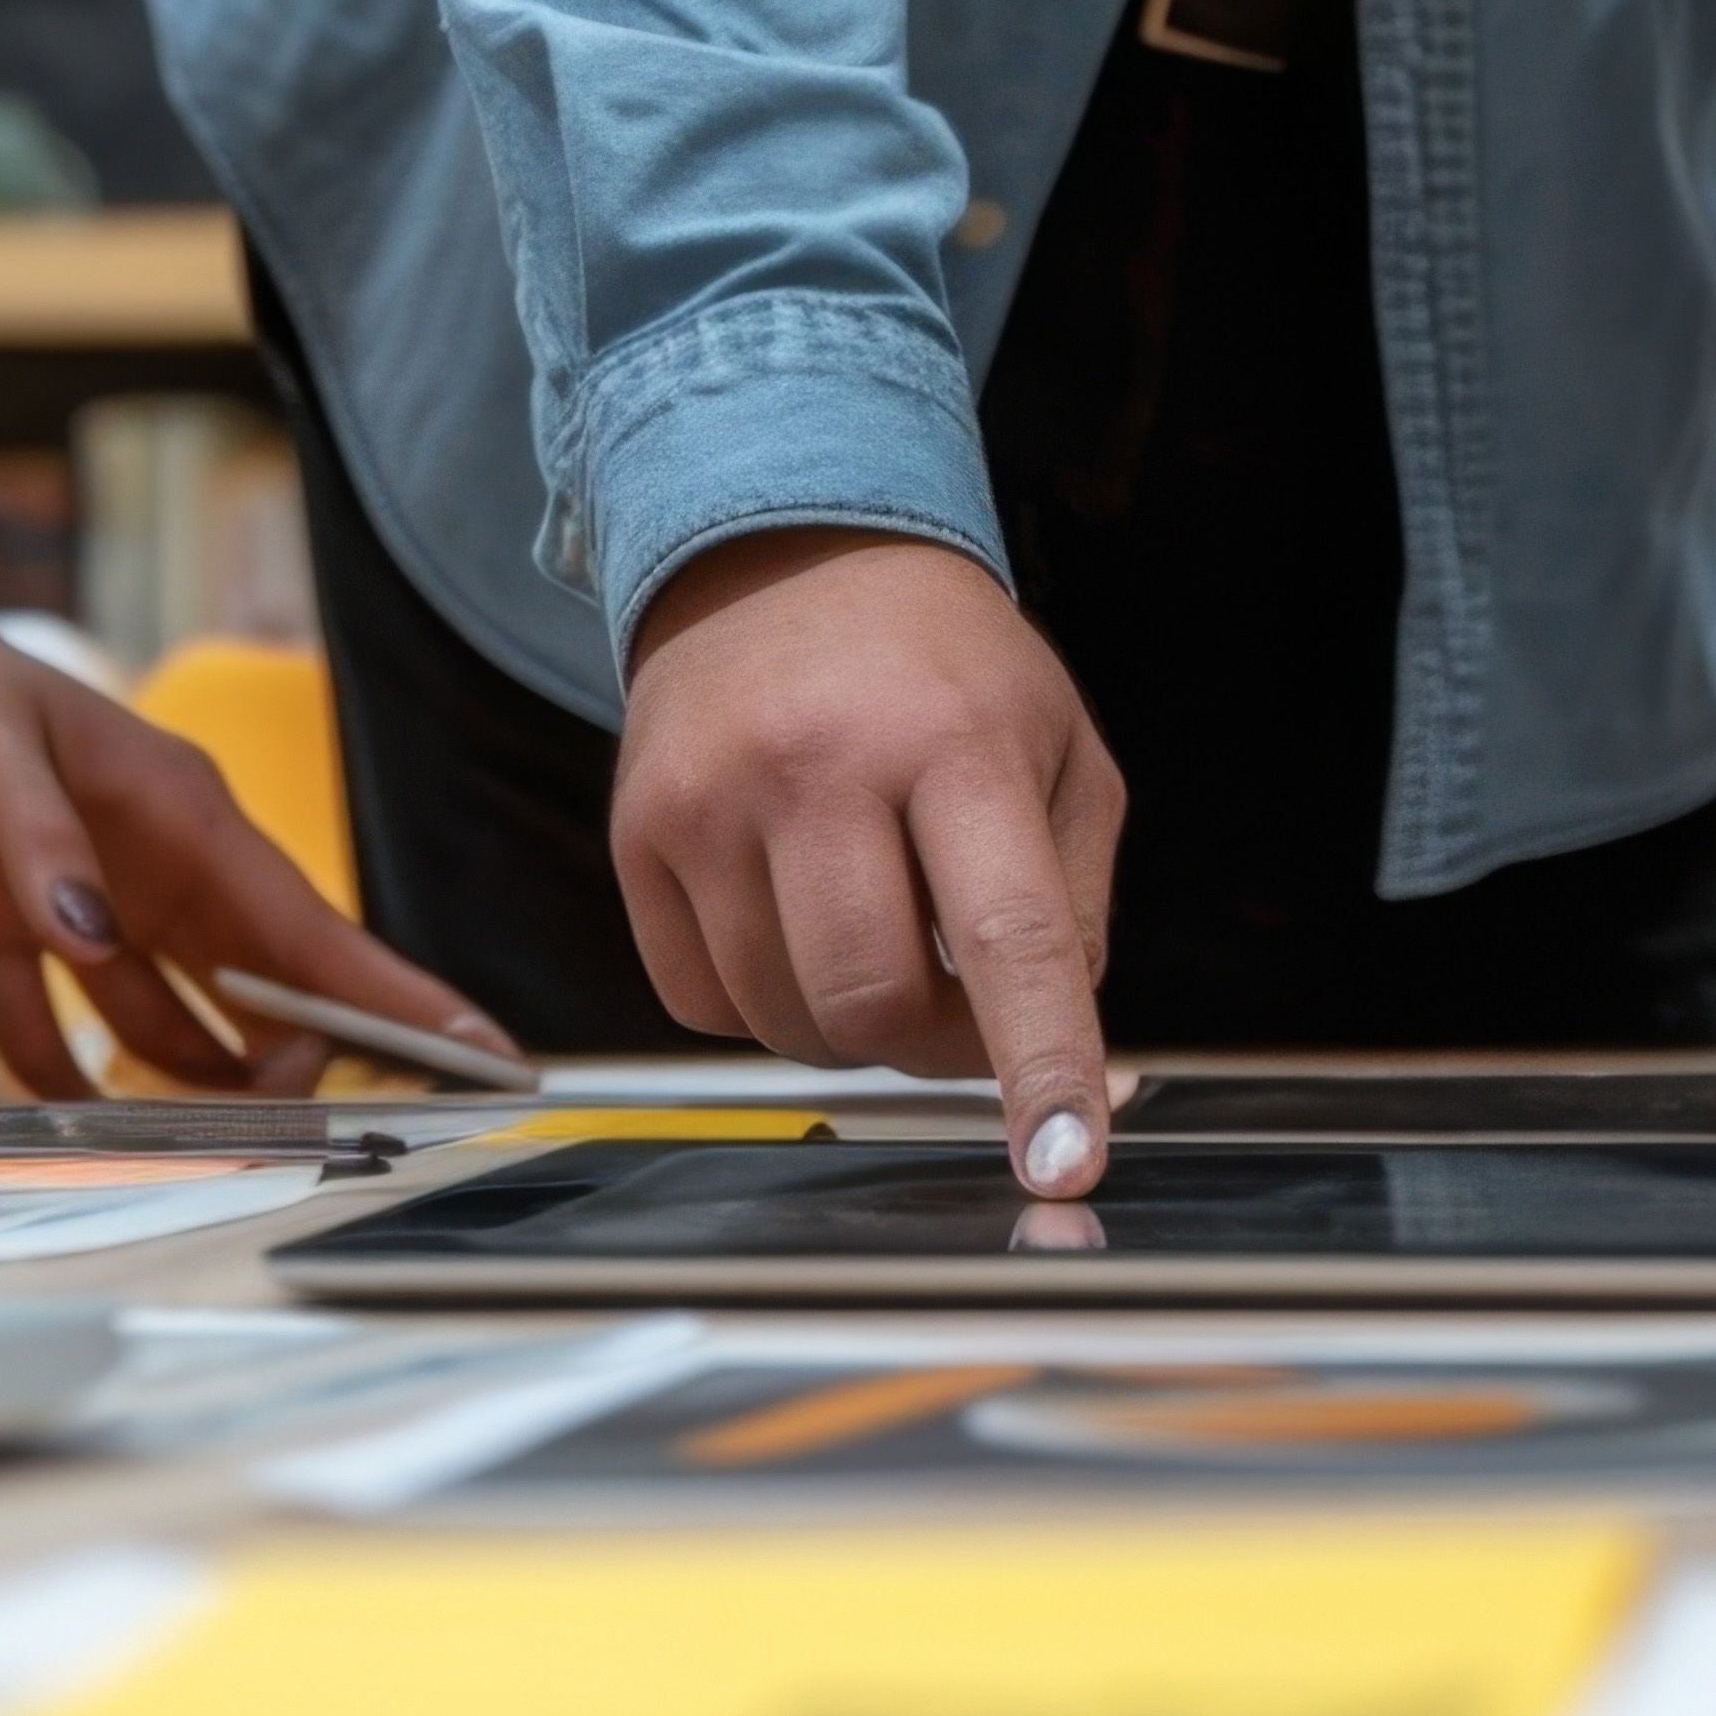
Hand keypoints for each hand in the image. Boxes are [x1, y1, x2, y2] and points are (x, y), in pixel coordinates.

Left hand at [0, 541, 511, 1099]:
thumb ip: (44, 844)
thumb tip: (95, 941)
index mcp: (193, 828)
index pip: (316, 933)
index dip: (401, 997)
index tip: (484, 1047)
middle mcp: (163, 880)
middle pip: (265, 991)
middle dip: (295, 1061)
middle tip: (287, 1131)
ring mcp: (92, 911)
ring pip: (177, 1018)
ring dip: (197, 1078)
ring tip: (215, 1143)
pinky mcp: (8, 934)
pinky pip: (46, 1024)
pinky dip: (59, 1072)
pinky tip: (76, 1114)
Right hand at [613, 527, 1122, 1195]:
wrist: (786, 553)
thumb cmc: (945, 669)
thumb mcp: (1062, 750)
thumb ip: (1077, 903)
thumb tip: (1069, 1049)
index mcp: (956, 741)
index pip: (1012, 936)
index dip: (1043, 1064)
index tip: (1068, 1162)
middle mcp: (821, 766)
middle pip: (874, 1006)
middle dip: (934, 1043)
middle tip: (958, 993)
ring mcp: (712, 802)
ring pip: (786, 1021)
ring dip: (851, 1025)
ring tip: (879, 931)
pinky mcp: (638, 834)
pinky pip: (704, 1004)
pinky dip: (767, 1003)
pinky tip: (798, 922)